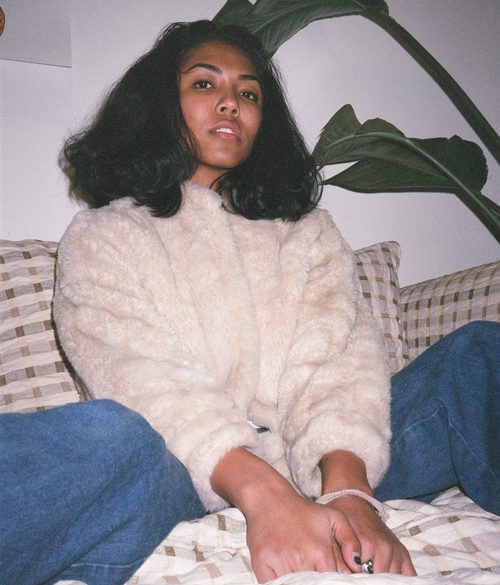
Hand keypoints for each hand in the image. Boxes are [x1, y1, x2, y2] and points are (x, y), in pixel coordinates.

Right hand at [210, 447, 361, 582]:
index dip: (332, 582)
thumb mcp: (334, 517)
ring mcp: (280, 563)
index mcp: (319, 551)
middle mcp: (300, 558)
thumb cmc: (302, 510)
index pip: (332, 582)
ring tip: (303, 571)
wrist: (269, 498)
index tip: (330, 577)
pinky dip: (281, 584)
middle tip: (316, 572)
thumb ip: (351, 540)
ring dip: (299, 582)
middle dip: (317, 582)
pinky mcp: (261, 565)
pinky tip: (288, 577)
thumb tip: (358, 566)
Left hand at [326, 495, 415, 575]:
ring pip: (393, 579)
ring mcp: (395, 549)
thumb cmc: (343, 519)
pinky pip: (410, 575)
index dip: (357, 579)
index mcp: (366, 544)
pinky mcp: (402, 551)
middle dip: (369, 580)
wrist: (354, 501)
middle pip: (379, 580)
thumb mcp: (335, 536)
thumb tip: (344, 578)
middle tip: (361, 574)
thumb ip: (339, 559)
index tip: (353, 576)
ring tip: (371, 571)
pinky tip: (391, 578)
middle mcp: (384, 547)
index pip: (363, 578)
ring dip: (383, 579)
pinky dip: (402, 579)